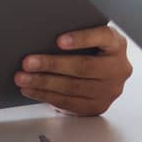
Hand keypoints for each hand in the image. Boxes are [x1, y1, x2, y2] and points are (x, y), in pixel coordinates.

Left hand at [15, 25, 131, 115]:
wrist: (106, 72)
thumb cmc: (93, 49)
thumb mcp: (92, 38)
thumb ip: (78, 36)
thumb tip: (42, 35)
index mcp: (117, 44)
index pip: (103, 37)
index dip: (81, 39)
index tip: (59, 40)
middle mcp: (118, 68)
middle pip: (83, 67)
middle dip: (51, 65)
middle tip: (28, 63)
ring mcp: (110, 90)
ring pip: (73, 88)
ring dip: (44, 84)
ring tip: (24, 78)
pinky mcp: (98, 106)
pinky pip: (69, 103)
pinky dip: (47, 96)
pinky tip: (32, 90)